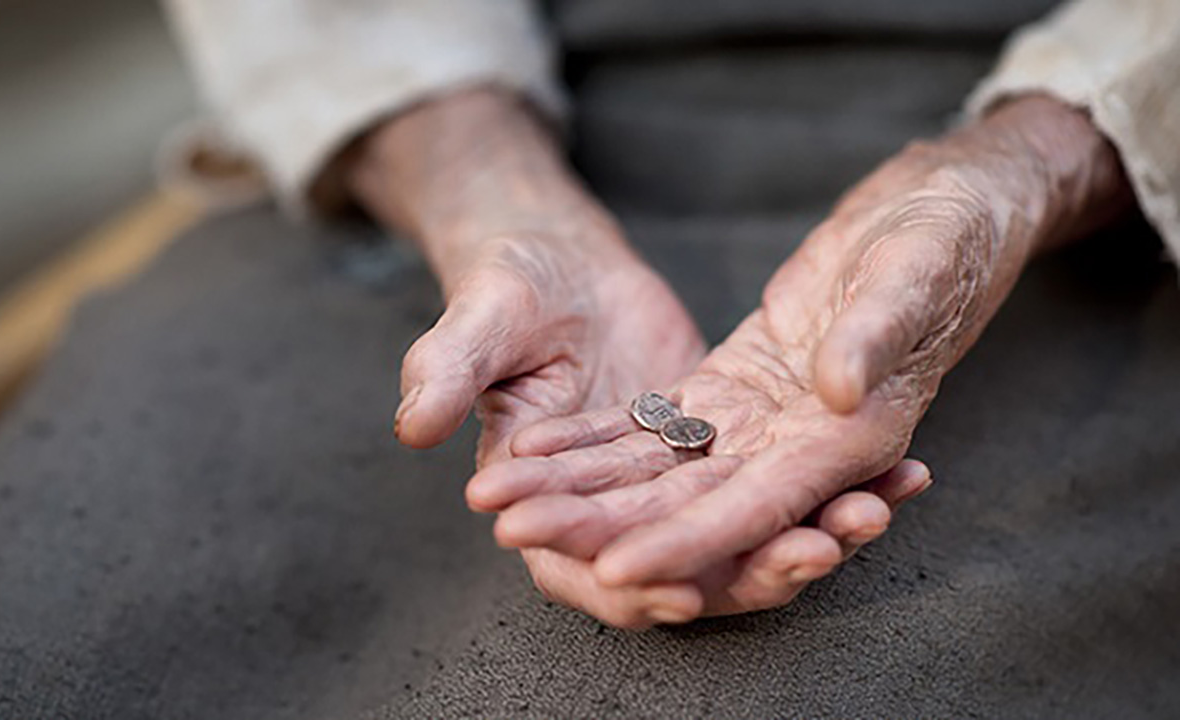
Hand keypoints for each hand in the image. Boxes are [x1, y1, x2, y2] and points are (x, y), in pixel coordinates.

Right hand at [345, 88, 923, 626]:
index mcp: (543, 501)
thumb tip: (413, 428)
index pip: (584, 571)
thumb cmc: (505, 286)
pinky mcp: (721, 448)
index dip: (633, 587)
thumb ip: (448, 372)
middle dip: (753, 572)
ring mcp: (674, 482)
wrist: (558, 257)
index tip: (687, 586)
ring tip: (871, 510)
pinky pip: (780, 480)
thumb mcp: (479, 321)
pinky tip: (895, 474)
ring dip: (808, 535)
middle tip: (818, 549)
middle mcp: (616, 509)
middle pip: (687, 567)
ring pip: (745, 534)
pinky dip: (832, 483)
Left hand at [467, 94, 1129, 624]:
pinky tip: (535, 447)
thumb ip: (876, 335)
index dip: (683, 543)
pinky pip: (654, 425)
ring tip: (501, 499)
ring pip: (656, 472)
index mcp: (851, 438)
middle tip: (517, 533)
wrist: (940, 213)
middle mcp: (800, 445)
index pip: (754, 509)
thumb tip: (836, 393)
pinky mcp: (732, 385)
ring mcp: (761, 420)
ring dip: (580, 490)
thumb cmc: (947, 240)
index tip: (613, 570)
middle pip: (686, 505)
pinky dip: (595, 438)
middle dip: (600, 526)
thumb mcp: (919, 274)